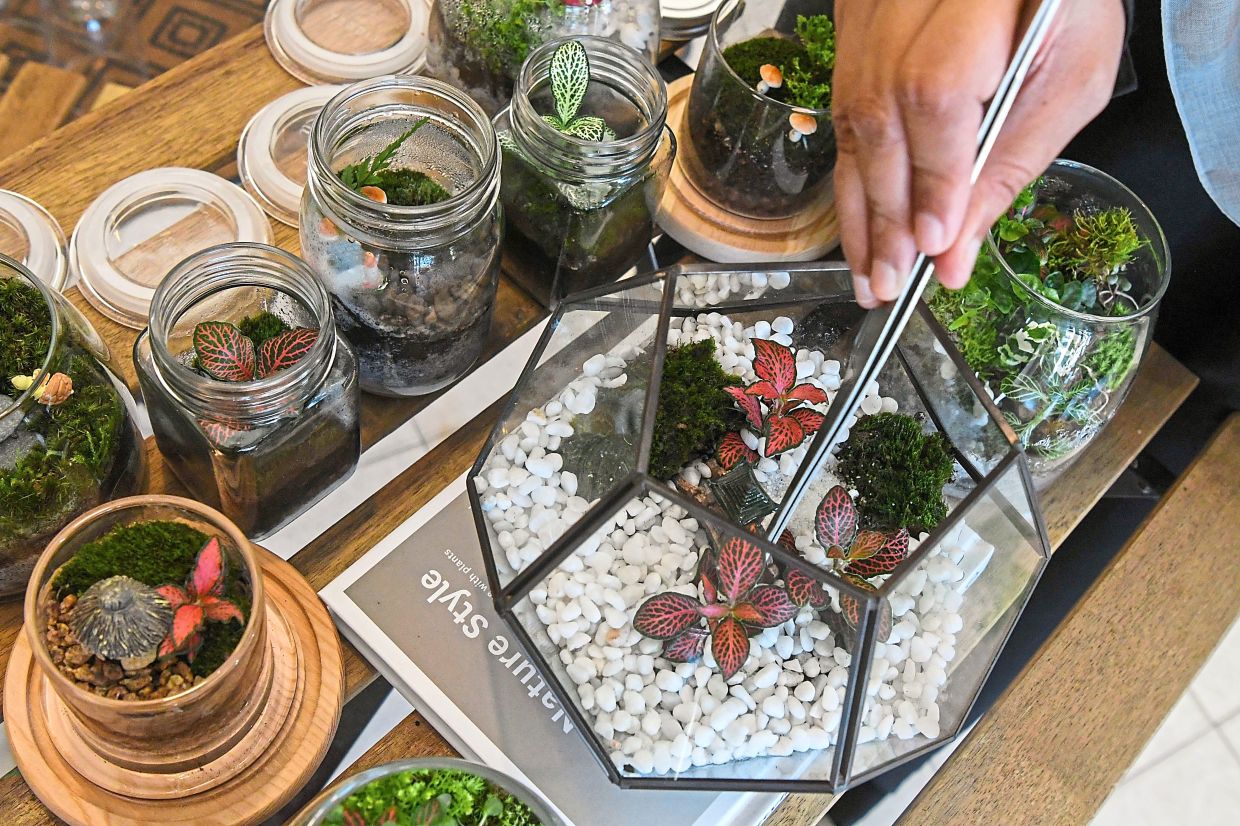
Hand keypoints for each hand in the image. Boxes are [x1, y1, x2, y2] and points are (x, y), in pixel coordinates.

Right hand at [830, 0, 1126, 306]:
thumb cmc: (1064, 7)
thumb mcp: (1070, 81)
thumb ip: (1010, 165)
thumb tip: (952, 254)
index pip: (936, 95)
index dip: (930, 178)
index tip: (932, 247)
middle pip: (879, 113)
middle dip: (884, 210)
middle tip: (888, 282)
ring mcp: (872, 7)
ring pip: (849, 116)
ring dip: (858, 204)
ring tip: (867, 270)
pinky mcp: (852, 20)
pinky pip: (840, 105)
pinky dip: (854, 168)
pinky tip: (860, 220)